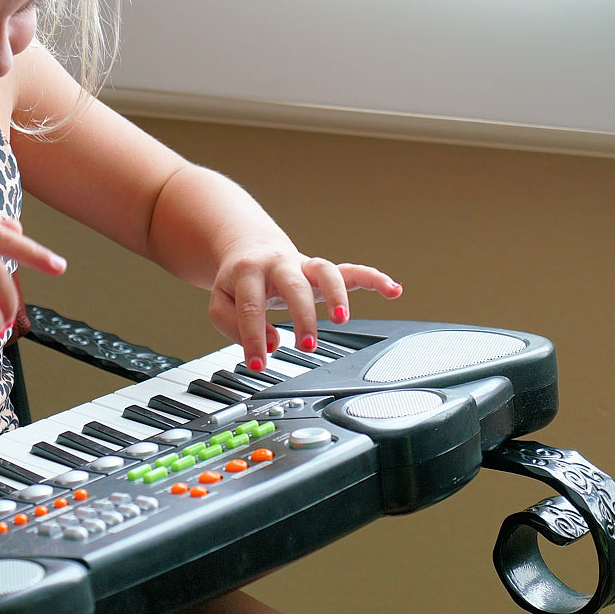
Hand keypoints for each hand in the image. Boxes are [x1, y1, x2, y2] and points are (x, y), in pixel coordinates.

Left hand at [209, 242, 401, 370]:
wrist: (250, 249)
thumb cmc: (238, 281)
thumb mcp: (221, 302)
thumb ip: (234, 325)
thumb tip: (269, 342)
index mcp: (248, 271)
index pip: (251, 307)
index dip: (252, 338)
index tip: (257, 365)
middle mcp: (280, 265)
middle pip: (293, 285)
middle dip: (302, 316)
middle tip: (306, 346)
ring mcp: (304, 267)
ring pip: (326, 272)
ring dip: (337, 295)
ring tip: (342, 319)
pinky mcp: (323, 272)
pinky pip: (352, 271)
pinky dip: (374, 278)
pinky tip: (393, 290)